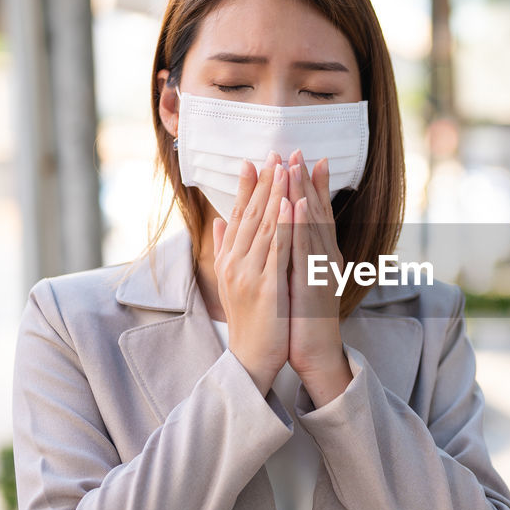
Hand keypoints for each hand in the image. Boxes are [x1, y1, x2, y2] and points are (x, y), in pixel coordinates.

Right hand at [212, 151, 291, 393]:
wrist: (251, 358)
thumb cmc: (248, 321)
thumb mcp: (232, 280)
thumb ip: (226, 248)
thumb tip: (218, 220)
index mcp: (230, 259)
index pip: (239, 216)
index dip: (247, 187)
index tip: (254, 159)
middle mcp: (235, 262)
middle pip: (251, 215)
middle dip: (264, 182)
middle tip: (274, 151)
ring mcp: (249, 273)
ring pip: (265, 226)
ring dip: (275, 194)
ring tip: (284, 167)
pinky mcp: (266, 287)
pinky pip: (278, 250)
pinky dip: (285, 225)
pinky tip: (291, 204)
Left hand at [287, 148, 351, 404]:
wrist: (314, 354)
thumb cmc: (302, 318)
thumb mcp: (296, 279)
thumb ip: (292, 253)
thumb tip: (284, 230)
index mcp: (321, 257)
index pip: (317, 214)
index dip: (313, 185)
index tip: (308, 157)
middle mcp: (326, 259)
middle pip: (317, 213)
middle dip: (307, 181)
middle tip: (300, 150)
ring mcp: (321, 271)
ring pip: (312, 226)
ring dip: (303, 193)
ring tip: (296, 166)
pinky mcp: (313, 284)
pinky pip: (305, 249)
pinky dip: (301, 225)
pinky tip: (294, 204)